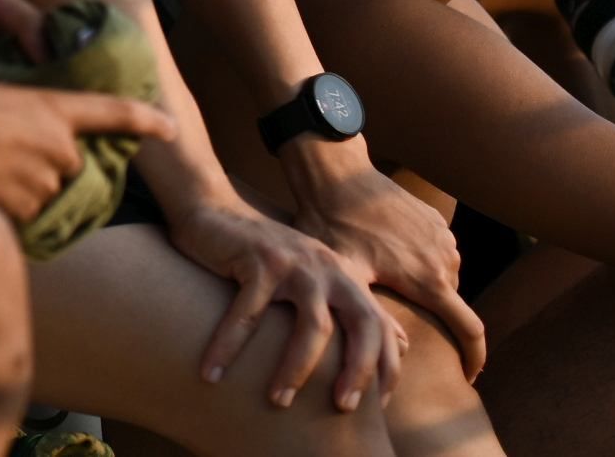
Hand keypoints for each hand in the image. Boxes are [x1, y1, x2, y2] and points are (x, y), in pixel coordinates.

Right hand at [0, 71, 175, 226]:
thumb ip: (17, 122)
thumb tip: (18, 147)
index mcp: (48, 105)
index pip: (112, 113)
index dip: (144, 120)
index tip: (168, 128)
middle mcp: (55, 145)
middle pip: (66, 165)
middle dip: (41, 164)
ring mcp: (39, 181)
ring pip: (42, 193)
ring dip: (19, 188)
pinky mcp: (18, 212)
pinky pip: (21, 217)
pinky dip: (3, 209)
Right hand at [165, 191, 400, 413]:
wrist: (212, 207)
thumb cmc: (262, 255)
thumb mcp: (316, 277)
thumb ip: (356, 307)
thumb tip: (402, 345)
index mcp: (345, 277)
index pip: (381, 328)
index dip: (386, 368)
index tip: (379, 407)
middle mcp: (329, 268)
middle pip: (363, 324)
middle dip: (359, 370)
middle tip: (343, 406)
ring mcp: (296, 263)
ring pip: (313, 326)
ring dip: (296, 369)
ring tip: (280, 401)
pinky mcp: (259, 261)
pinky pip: (248, 315)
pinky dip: (228, 346)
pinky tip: (212, 372)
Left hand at [292, 149, 482, 377]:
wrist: (337, 175)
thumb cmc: (332, 225)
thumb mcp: (346, 275)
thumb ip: (372, 314)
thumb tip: (398, 350)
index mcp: (429, 280)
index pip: (470, 330)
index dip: (475, 357)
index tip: (469, 377)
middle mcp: (446, 259)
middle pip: (451, 304)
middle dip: (434, 319)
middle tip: (402, 324)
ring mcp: (445, 237)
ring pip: (444, 278)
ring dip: (426, 288)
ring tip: (391, 288)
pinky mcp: (437, 220)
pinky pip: (437, 253)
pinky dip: (422, 263)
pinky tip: (391, 259)